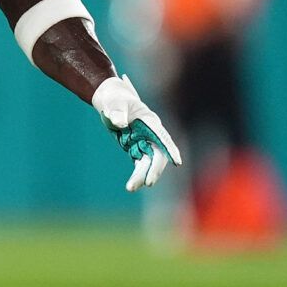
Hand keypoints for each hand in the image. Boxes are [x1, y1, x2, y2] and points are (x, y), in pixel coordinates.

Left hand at [91, 75, 181, 191]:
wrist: (110, 101)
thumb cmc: (114, 100)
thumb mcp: (113, 104)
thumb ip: (116, 113)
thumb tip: (120, 123)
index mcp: (150, 121)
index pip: (163, 137)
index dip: (170, 149)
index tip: (177, 162)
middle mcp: (151, 134)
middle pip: (158, 154)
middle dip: (154, 169)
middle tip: (147, 183)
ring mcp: (144, 142)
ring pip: (149, 163)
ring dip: (142, 176)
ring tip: (131, 187)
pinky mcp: (136, 149)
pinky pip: (140, 165)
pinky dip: (137, 175)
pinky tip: (131, 186)